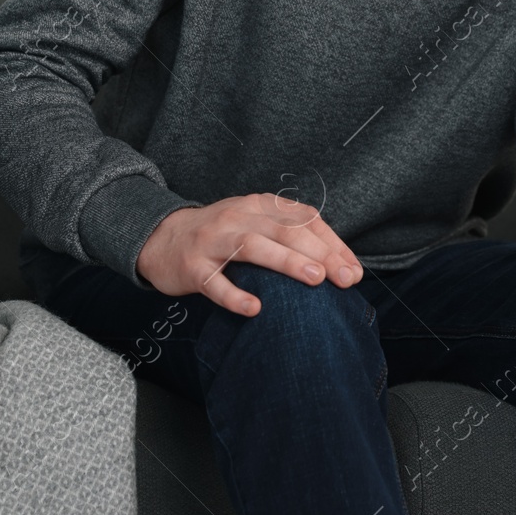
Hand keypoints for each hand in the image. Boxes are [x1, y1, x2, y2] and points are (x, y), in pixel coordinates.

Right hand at [137, 193, 362, 316]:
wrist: (162, 238)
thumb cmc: (222, 235)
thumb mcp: (256, 224)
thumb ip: (292, 236)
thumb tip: (339, 265)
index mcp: (260, 206)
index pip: (304, 220)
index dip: (332, 244)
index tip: (353, 270)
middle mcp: (239, 218)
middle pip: (284, 231)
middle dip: (320, 253)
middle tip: (344, 278)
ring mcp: (214, 241)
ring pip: (253, 247)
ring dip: (286, 261)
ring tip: (314, 278)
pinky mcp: (193, 267)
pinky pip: (214, 282)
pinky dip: (234, 295)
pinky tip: (254, 308)